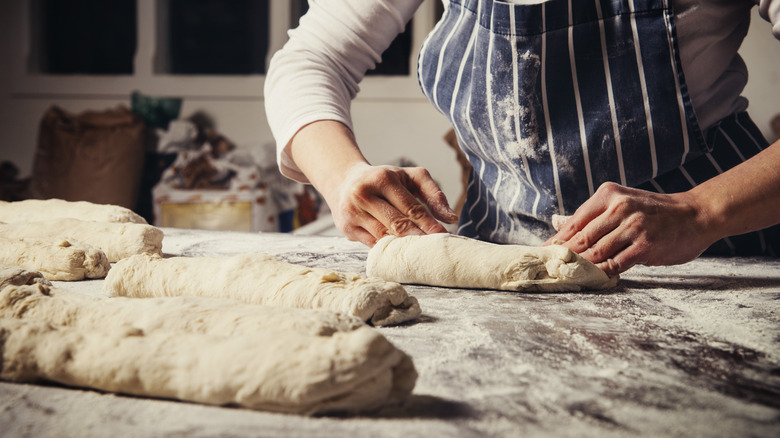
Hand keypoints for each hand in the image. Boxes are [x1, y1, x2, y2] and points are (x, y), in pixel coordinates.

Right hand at [327, 163, 457, 245]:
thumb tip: (451, 218)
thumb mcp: (409, 177)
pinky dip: (389, 251)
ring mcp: (352, 213)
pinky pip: (372, 244)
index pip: (410, 207)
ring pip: (384, 236)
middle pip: (397, 224)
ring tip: (422, 255)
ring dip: (404, 247)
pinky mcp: (347, 228)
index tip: (444, 236)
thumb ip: (433, 193)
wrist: (344, 181)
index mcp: (382, 179)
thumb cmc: (384, 179)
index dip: (428, 224)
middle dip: (418, 238)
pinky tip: (403, 256)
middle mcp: (364, 194)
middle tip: (436, 250)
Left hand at [545, 182, 717, 275]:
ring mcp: (633, 226)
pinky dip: (602, 273)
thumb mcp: (623, 203)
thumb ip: (594, 216)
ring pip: (596, 252)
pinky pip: (616, 264)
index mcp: (608, 195)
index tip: (541, 254)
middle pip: (581, 238)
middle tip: (548, 270)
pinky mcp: (646, 245)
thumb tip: (559, 225)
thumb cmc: (656, 212)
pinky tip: (593, 280)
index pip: (574, 222)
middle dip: (563, 257)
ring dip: (580, 267)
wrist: (697, 213)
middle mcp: (619, 208)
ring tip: (565, 277)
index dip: (556, 241)